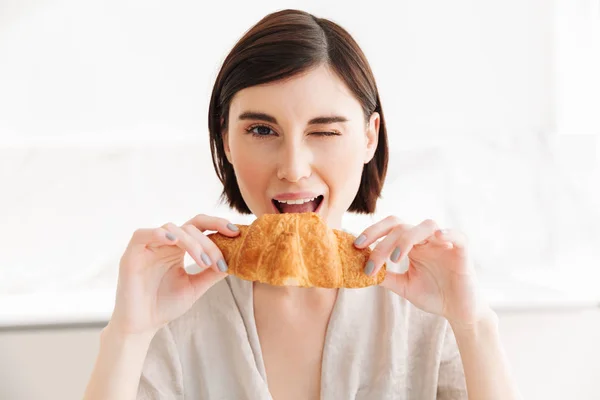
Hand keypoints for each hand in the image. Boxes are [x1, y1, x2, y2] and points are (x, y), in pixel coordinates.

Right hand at [108, 214, 239, 336]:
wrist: (141, 326)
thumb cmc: (165, 305)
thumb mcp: (195, 287)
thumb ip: (212, 272)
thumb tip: (235, 259)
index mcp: (179, 247)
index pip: (199, 226)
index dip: (217, 224)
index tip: (236, 233)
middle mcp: (164, 242)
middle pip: (190, 227)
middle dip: (208, 243)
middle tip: (218, 262)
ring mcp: (147, 246)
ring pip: (173, 229)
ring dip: (192, 242)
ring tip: (203, 262)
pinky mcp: (132, 253)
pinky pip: (143, 234)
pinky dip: (160, 234)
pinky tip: (174, 241)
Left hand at [354, 216, 489, 326]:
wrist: (459, 312)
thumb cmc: (433, 296)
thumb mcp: (404, 286)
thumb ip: (386, 277)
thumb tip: (360, 271)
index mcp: (411, 245)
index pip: (389, 229)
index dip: (372, 233)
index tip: (356, 246)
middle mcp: (426, 240)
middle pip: (401, 226)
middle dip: (382, 239)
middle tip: (368, 257)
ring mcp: (444, 244)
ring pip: (425, 226)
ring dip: (407, 238)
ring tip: (395, 259)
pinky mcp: (462, 252)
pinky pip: (457, 236)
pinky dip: (447, 233)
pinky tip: (437, 238)